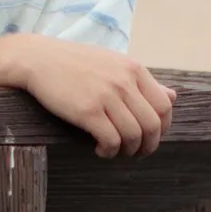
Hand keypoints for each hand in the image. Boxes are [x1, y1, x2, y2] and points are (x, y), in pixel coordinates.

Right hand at [8, 38, 174, 155]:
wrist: (37, 58)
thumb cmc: (74, 63)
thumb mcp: (113, 64)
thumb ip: (142, 81)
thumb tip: (173, 96)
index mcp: (134, 69)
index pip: (165, 106)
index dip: (162, 128)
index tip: (150, 137)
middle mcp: (124, 81)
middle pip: (153, 125)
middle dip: (148, 145)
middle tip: (136, 152)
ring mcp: (106, 96)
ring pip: (134, 135)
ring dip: (128, 151)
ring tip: (116, 151)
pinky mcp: (87, 111)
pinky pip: (111, 140)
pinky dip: (110, 152)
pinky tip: (100, 150)